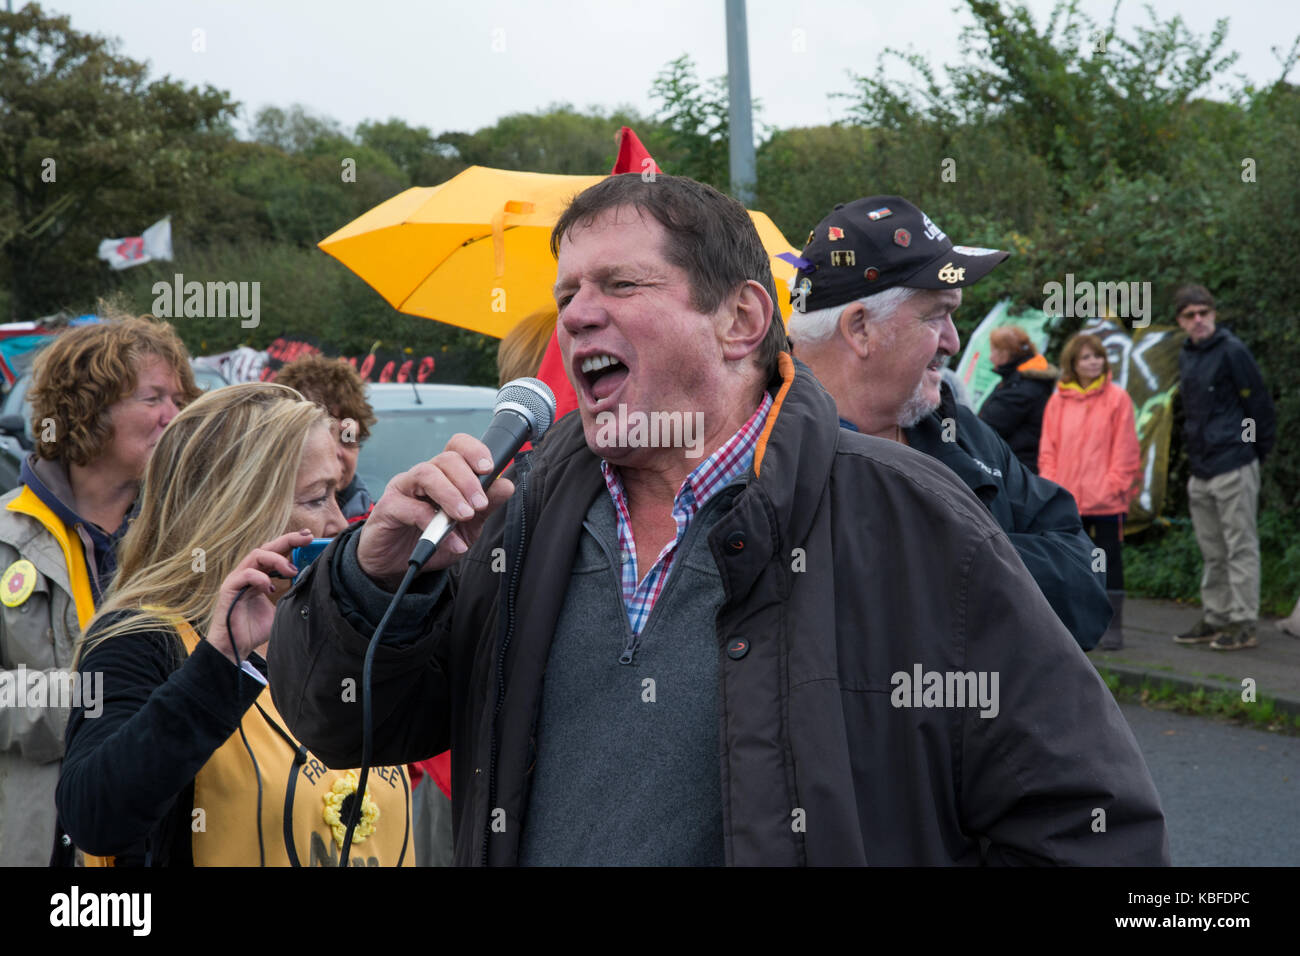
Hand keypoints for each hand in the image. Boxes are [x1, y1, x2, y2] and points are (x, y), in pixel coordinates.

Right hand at [208, 530, 312, 664]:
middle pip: (267, 547)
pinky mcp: (229, 589)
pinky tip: (269, 587)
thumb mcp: (281, 609)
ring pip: (256, 555)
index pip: (276, 552)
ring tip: (291, 571)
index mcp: (261, 575)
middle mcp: (249, 573)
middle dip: (288, 540)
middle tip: (307, 538)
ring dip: (277, 559)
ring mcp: (238, 579)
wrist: (236, 647)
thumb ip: (293, 595)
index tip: (310, 537)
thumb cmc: (256, 629)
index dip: (292, 542)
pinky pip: (245, 575)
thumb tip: (313, 584)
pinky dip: (260, 578)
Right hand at [356, 434, 514, 587]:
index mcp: (444, 475)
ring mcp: (403, 488)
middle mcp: (423, 475)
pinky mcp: (388, 507)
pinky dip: (433, 524)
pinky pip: (410, 507)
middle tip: (480, 505)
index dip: (474, 451)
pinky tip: (449, 541)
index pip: (457, 447)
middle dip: (468, 480)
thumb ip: (486, 506)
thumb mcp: (468, 526)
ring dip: (451, 494)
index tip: (489, 469)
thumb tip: (506, 485)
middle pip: (446, 459)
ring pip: (427, 474)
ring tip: (465, 515)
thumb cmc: (431, 539)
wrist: (397, 564)